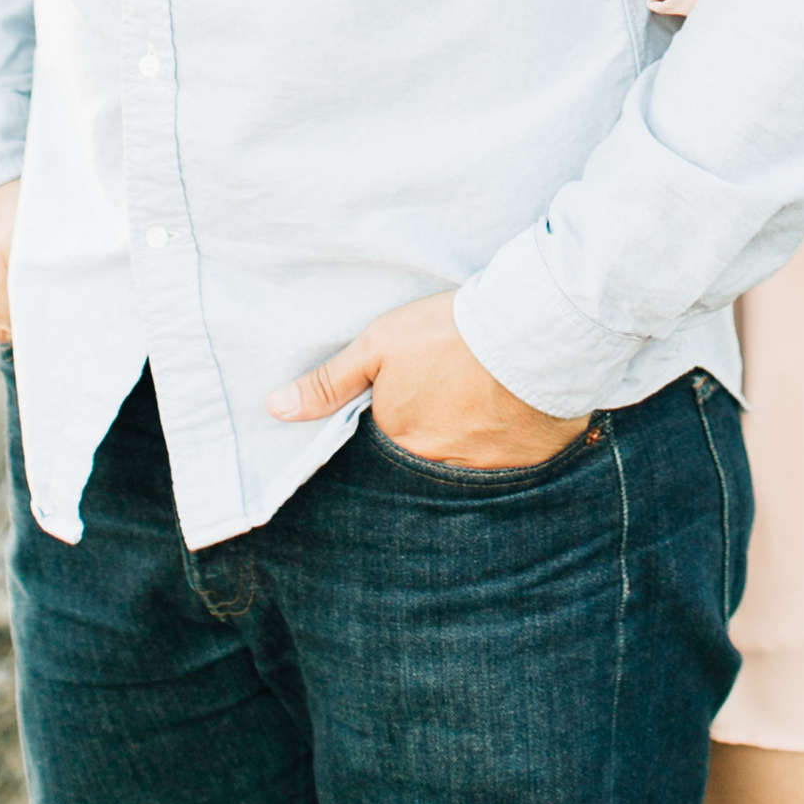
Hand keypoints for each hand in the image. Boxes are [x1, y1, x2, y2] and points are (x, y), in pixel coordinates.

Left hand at [268, 290, 589, 468]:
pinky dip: (510, 444)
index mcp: (398, 438)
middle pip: (427, 454)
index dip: (400, 413)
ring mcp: (485, 472)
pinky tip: (515, 413)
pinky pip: (512, 465)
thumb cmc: (449, 332)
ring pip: (469, 460)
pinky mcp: (528, 466)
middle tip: (452, 394)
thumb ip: (329, 383)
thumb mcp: (378, 344)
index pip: (388, 439)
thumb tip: (274, 409)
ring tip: (482, 399)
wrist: (530, 331)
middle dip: (435, 431)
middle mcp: (437, 466)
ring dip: (472, 438)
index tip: (416, 391)